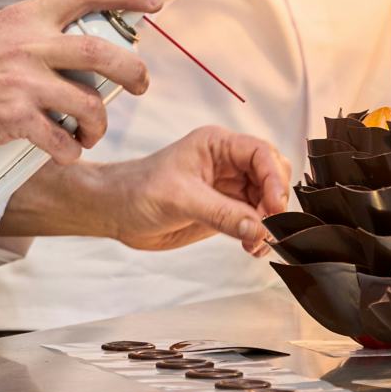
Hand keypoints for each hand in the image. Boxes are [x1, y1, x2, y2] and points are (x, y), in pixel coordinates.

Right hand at [0, 0, 157, 170]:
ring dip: (100, 124)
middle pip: (103, 54)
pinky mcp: (12, 120)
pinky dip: (70, 151)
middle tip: (140, 85)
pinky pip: (60, 140)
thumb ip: (26, 36)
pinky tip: (66, 153)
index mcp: (22, 17)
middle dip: (133, 72)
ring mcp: (22, 83)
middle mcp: (27, 45)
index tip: (153, 1)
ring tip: (92, 133)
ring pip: (89, 103)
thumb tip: (63, 49)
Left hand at [2, 125, 290, 250]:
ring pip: (265, 202)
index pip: (261, 154)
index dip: (274, 178)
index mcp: (217, 145)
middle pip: (270, 177)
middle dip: (275, 202)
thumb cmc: (136, 190)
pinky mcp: (223, 212)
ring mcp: (226, 189)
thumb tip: (259, 228)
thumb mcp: (180, 199)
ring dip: (268, 223)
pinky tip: (251, 246)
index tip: (275, 205)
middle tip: (271, 226)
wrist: (114, 211)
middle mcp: (226, 164)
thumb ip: (222, 214)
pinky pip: (253, 221)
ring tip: (258, 242)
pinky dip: (259, 234)